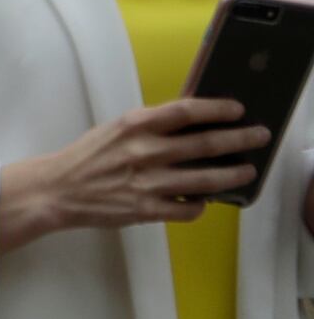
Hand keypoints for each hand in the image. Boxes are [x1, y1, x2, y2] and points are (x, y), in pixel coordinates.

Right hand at [0, 99, 268, 249]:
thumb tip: (192, 123)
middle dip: (238, 139)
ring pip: (205, 180)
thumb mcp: (116, 130)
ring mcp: (148, 183)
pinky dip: (202, 205)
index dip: (216, 109)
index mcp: (134, 125)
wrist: (59, 188)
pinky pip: (189, 209)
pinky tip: (203, 201)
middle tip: (260, 135)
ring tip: (247, 171)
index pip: (185, 111)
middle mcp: (145, 151)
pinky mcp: (148, 210)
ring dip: (232, 175)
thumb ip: (150, 127)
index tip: (238, 109)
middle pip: (204, 144)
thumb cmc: (89, 155)